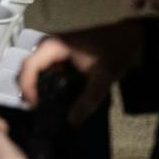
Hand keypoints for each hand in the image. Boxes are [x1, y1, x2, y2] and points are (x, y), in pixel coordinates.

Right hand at [17, 19, 143, 123]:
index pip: (29, 67)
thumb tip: (72, 122)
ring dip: (36, 87)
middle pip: (27, 68)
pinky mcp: (61, 54)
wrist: (131, 36)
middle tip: (38, 110)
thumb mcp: (104, 76)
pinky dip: (46, 83)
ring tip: (45, 105)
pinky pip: (46, 69)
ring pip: (35, 69)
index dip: (27, 88)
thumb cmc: (116, 49)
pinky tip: (56, 96)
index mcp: (54, 45)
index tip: (35, 107)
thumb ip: (89, 100)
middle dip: (28, 89)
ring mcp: (54, 48)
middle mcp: (49, 45)